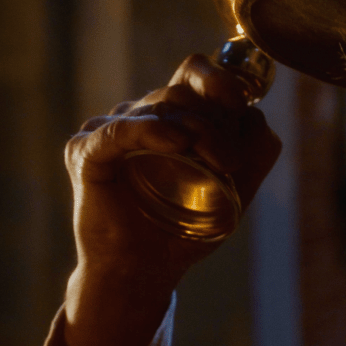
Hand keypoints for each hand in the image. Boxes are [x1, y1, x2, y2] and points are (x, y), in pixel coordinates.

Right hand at [63, 55, 281, 345]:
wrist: (143, 273)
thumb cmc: (183, 230)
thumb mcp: (235, 193)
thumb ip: (256, 154)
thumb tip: (259, 118)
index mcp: (171, 117)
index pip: (193, 73)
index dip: (220, 80)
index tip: (241, 103)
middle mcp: (138, 116)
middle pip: (181, 92)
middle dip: (216, 122)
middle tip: (232, 161)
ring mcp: (109, 130)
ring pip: (160, 107)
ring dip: (197, 131)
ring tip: (219, 165)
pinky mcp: (86, 152)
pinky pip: (119, 131)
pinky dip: (151, 131)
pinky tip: (177, 143)